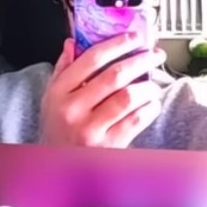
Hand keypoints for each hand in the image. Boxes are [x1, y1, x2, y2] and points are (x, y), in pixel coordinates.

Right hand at [39, 35, 166, 146]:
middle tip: (155, 54)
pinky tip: (152, 104)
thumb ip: (63, 70)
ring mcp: (91, 129)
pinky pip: (136, 120)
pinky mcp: (109, 145)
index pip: (91, 59)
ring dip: (147, 86)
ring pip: (128, 97)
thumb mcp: (52, 99)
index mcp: (59, 93)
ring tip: (153, 83)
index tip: (134, 38)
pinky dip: (149, 108)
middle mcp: (74, 110)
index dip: (117, 44)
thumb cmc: (58, 131)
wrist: (59, 168)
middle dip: (140, 60)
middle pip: (114, 75)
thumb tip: (72, 43)